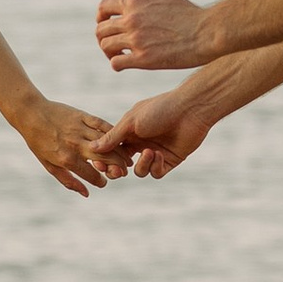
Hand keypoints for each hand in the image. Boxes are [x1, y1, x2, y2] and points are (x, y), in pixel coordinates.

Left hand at [16, 98, 126, 196]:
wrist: (31, 114)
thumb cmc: (38, 142)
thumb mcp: (49, 165)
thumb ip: (69, 181)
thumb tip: (86, 194)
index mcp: (67, 159)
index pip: (92, 174)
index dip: (101, 181)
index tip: (104, 182)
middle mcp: (75, 145)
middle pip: (104, 158)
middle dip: (118, 167)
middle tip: (124, 172)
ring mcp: (80, 129)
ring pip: (107, 142)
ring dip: (120, 152)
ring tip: (127, 159)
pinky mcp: (83, 116)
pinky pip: (102, 124)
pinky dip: (113, 132)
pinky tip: (120, 139)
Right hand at [91, 89, 214, 181]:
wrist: (190, 109)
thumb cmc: (160, 109)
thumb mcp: (132, 121)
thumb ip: (113, 136)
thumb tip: (92, 147)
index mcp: (129, 132)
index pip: (112, 150)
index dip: (105, 158)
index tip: (99, 162)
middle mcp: (141, 143)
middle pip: (123, 164)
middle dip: (117, 170)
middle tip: (117, 172)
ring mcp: (155, 152)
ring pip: (140, 171)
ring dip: (142, 165)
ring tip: (150, 152)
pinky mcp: (169, 160)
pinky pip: (156, 172)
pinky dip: (155, 166)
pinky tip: (159, 155)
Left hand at [95, 0, 209, 73]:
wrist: (207, 32)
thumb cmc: (191, 14)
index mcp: (135, 3)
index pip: (103, 8)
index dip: (101, 18)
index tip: (108, 26)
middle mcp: (132, 20)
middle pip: (101, 30)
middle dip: (104, 38)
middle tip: (114, 46)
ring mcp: (136, 39)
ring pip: (106, 46)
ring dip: (109, 52)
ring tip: (120, 56)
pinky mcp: (144, 58)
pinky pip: (116, 63)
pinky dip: (117, 65)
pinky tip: (126, 65)